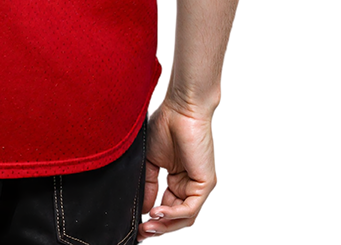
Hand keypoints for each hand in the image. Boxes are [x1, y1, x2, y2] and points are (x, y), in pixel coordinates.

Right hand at [137, 100, 216, 239]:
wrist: (181, 108)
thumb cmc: (166, 124)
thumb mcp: (150, 160)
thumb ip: (148, 185)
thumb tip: (142, 209)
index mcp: (177, 179)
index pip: (166, 208)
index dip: (152, 219)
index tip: (135, 226)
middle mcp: (189, 185)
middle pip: (175, 217)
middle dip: (158, 228)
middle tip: (141, 232)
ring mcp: (198, 185)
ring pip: (184, 218)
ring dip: (165, 225)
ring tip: (147, 226)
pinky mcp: (205, 183)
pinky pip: (190, 208)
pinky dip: (173, 214)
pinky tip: (157, 212)